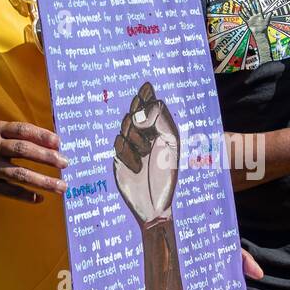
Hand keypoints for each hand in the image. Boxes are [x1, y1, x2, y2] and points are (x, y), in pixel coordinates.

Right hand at [0, 121, 67, 201]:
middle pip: (24, 150)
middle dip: (47, 157)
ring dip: (43, 181)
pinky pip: (9, 191)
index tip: (59, 142)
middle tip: (65, 163)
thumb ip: (10, 136)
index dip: (42, 135)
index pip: (22, 129)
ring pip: (20, 173)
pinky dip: (26, 196)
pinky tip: (39, 199)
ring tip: (61, 187)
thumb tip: (44, 143)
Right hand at [112, 82, 179, 226]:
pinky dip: (129, 154)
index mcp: (160, 128)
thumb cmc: (167, 174)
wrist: (154, 202)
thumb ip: (160, 121)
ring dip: (137, 138)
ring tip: (146, 151)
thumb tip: (139, 113)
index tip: (146, 87)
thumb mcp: (170, 143)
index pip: (152, 105)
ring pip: (126, 125)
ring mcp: (130, 143)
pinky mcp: (119, 154)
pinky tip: (138, 166)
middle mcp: (145, 133)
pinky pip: (119, 143)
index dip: (147, 95)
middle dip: (139, 112)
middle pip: (136, 110)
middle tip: (144, 119)